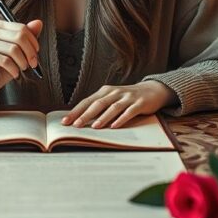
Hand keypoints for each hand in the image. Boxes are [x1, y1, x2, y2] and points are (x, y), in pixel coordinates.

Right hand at [0, 19, 42, 103]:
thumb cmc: (4, 66)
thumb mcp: (19, 51)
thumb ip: (27, 37)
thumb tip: (39, 22)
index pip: (22, 28)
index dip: (33, 41)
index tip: (37, 53)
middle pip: (19, 37)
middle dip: (30, 52)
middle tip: (33, 64)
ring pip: (13, 49)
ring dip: (22, 62)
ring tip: (22, 69)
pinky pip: (5, 61)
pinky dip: (14, 69)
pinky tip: (15, 74)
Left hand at [62, 82, 176, 128]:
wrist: (153, 90)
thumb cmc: (128, 98)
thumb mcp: (112, 99)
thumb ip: (99, 106)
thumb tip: (80, 120)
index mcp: (105, 91)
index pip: (87, 102)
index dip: (76, 111)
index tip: (65, 122)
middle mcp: (115, 92)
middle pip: (97, 104)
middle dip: (85, 115)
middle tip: (76, 125)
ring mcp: (127, 97)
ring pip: (113, 108)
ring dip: (102, 118)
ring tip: (94, 127)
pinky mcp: (139, 103)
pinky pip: (129, 112)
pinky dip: (121, 119)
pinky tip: (114, 126)